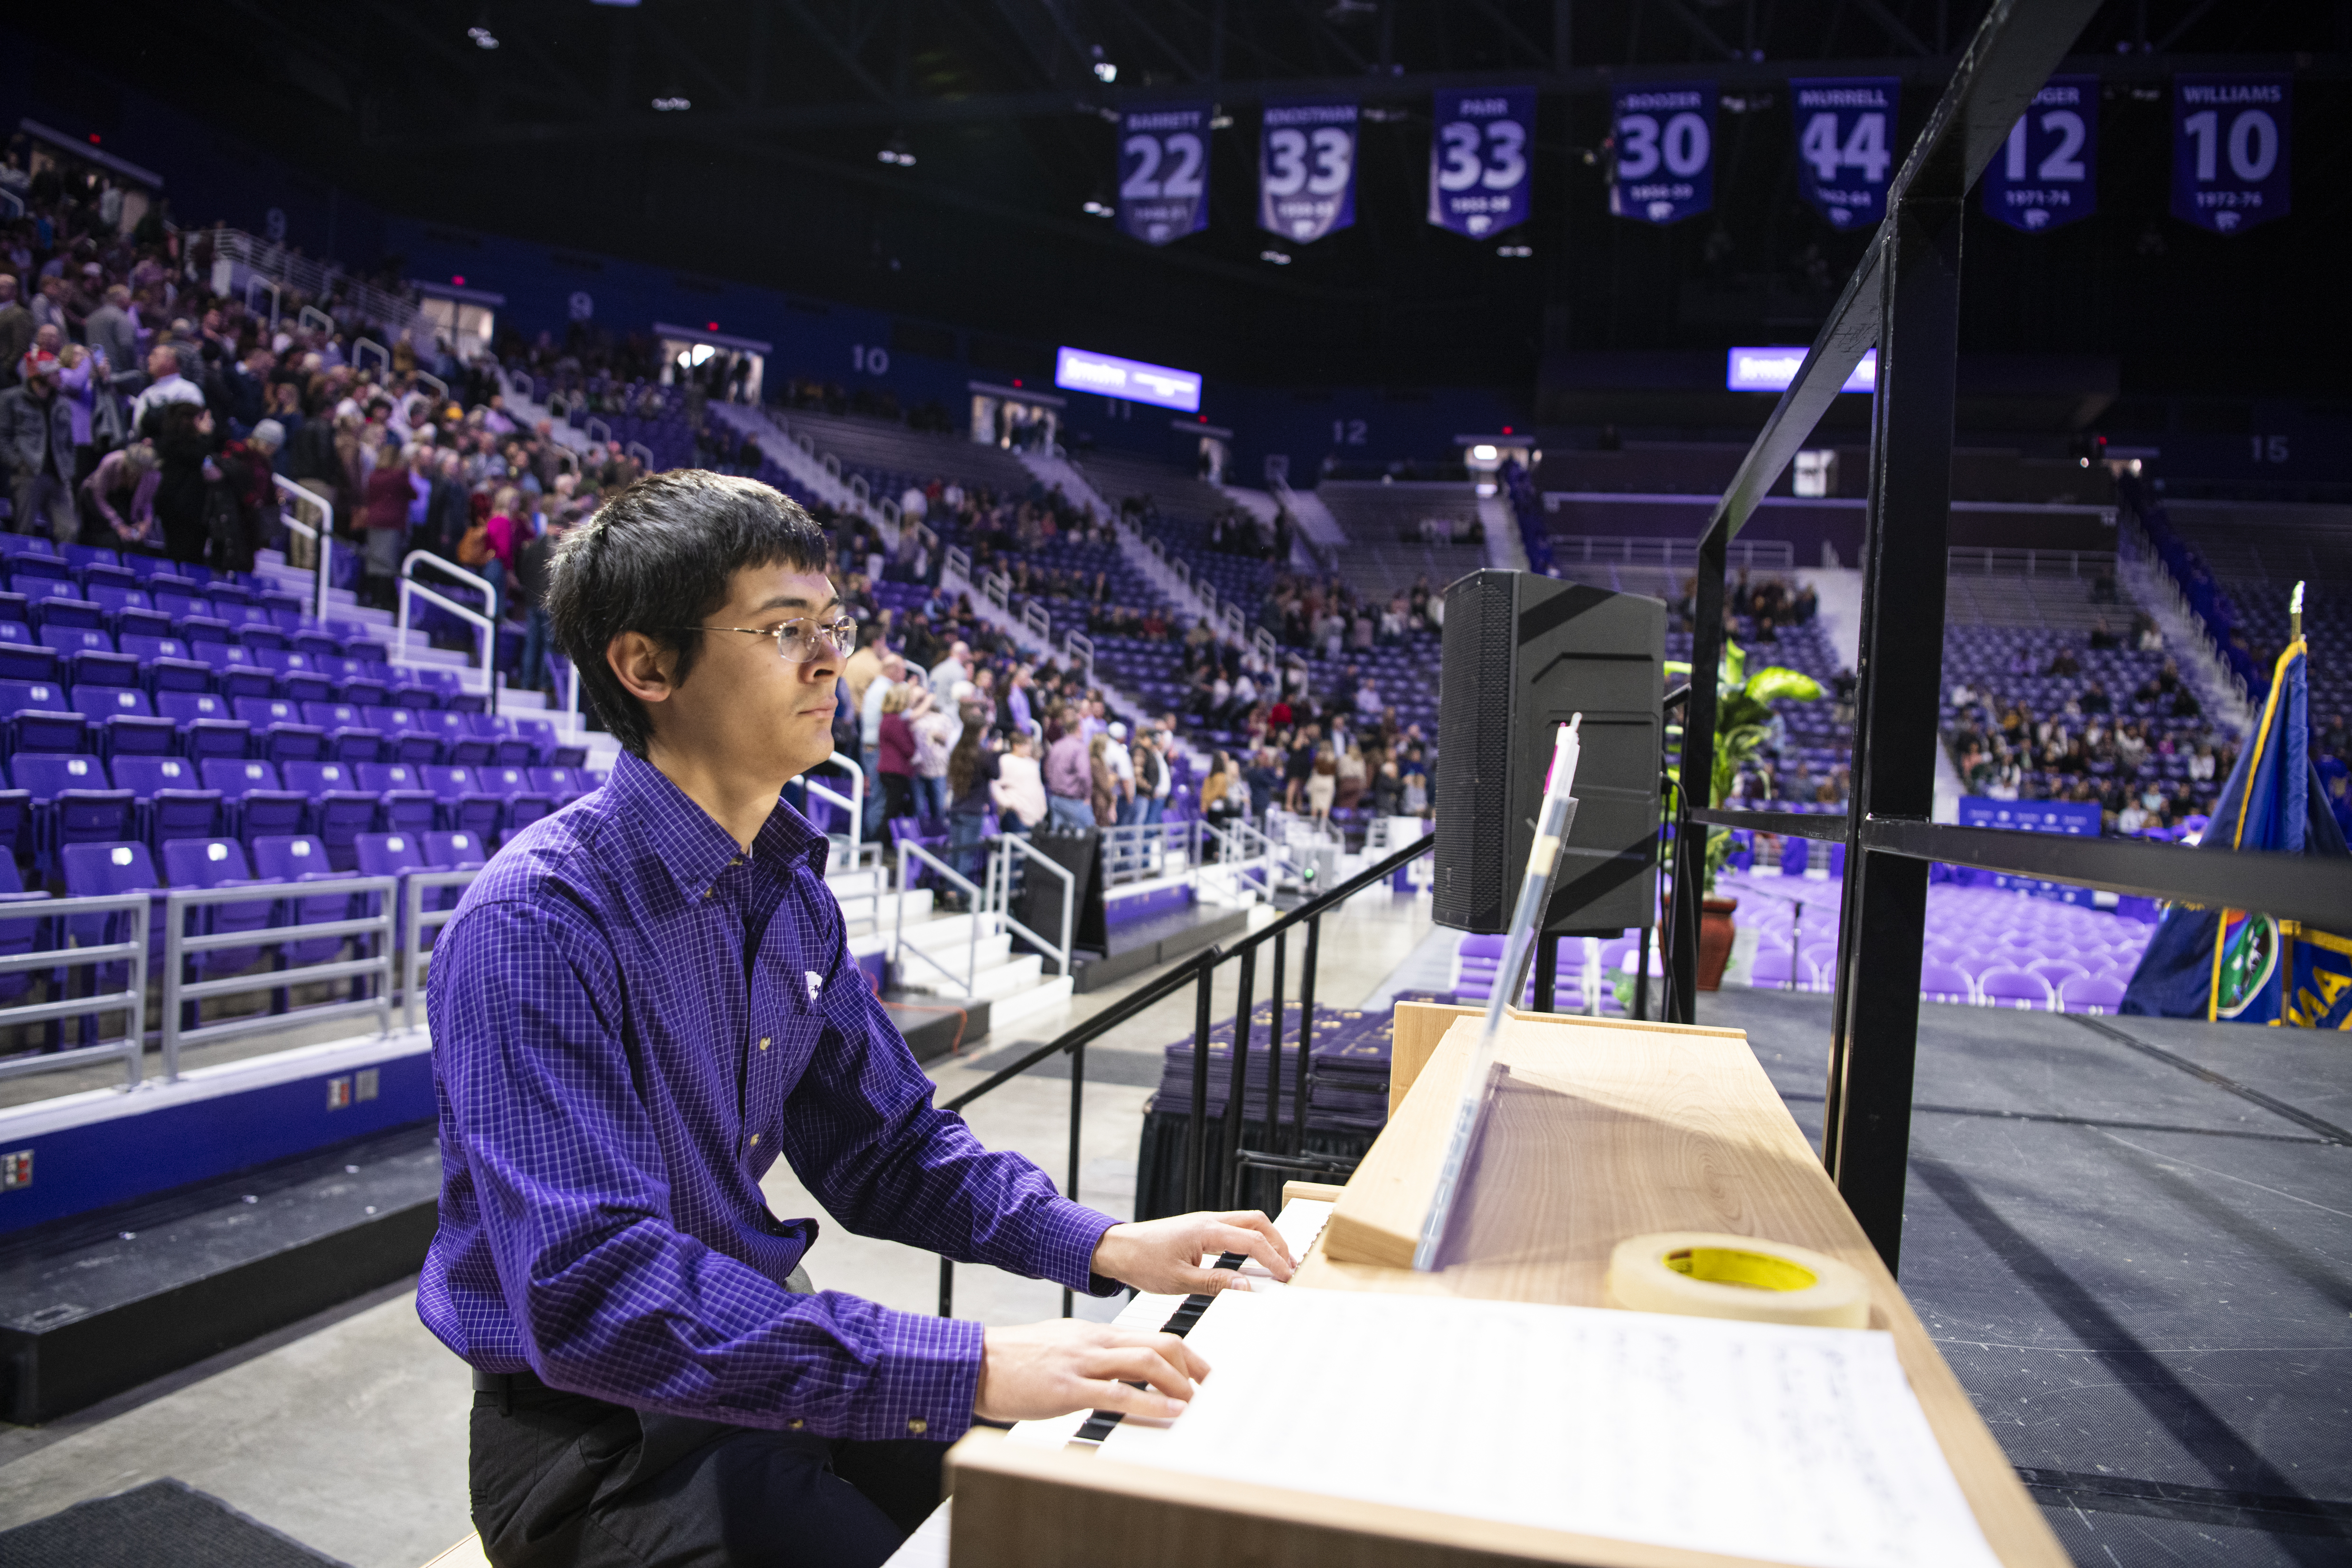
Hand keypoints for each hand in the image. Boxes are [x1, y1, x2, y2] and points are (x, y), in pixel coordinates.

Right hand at [975, 1318, 1208, 1423]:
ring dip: (1178, 1386)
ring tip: (1193, 1404)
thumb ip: (1092, 1356)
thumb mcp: (1061, 1347)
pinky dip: (1149, 1403)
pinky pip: (1118, 1393)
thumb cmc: (1016, 1360)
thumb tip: (1119, 1372)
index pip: (1152, 1336)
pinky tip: (1167, 1413)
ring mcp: (1082, 1363)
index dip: (1184, 1355)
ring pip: (1146, 1363)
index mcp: (1094, 1334)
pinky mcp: (1067, 1388)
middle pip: (1160, 1343)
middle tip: (1209, 1389)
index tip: (1200, 1374)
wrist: (976, 1363)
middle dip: (1192, 1367)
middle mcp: (1094, 1342)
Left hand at [1088, 1210, 1295, 1296]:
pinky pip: (1233, 1228)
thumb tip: (1246, 1286)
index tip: (1287, 1277)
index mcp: (1206, 1230)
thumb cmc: (1141, 1262)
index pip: (1252, 1241)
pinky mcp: (1199, 1228)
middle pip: (1257, 1221)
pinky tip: (1250, 1258)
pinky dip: (1250, 1240)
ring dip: (1265, 1239)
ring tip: (1276, 1263)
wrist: (1117, 1249)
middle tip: (1289, 1267)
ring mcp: (1205, 1222)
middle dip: (1278, 1242)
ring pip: (1246, 1222)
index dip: (1274, 1259)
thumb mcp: (1180, 1281)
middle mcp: (1209, 1220)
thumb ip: (1216, 1283)